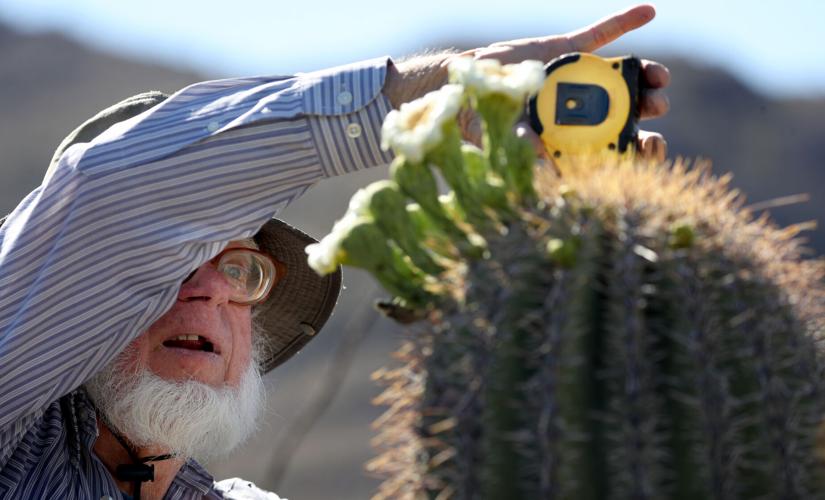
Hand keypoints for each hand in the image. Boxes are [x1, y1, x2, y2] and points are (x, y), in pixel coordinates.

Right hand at [456, 4, 669, 161]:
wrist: (467, 81)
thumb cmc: (484, 117)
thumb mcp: (503, 132)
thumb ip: (522, 143)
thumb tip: (541, 159)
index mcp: (572, 132)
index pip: (613, 142)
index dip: (637, 145)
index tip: (649, 143)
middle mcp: (581, 105)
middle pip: (628, 107)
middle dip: (647, 106)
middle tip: (657, 106)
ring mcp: (578, 75)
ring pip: (623, 73)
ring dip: (646, 73)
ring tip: (659, 76)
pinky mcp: (569, 48)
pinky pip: (600, 33)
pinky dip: (624, 21)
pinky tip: (648, 10)